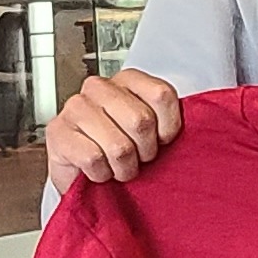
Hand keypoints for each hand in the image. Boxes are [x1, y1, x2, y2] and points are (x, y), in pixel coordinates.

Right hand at [43, 67, 181, 190]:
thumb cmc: (124, 153)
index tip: (162, 141)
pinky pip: (94, 159)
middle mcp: (99, 87)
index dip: (168, 129)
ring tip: (118, 167)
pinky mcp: (58, 132)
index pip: (162, 95)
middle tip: (137, 158)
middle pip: (141, 121)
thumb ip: (169, 122)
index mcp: (128, 80)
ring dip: (123, 168)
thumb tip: (200, 127)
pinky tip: (98, 170)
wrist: (86, 177)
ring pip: (118, 145)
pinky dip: (102, 174)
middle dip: (145, 152)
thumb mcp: (154, 134)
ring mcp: (75, 107)